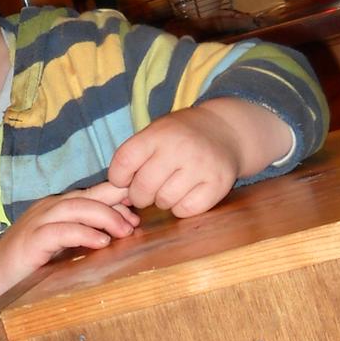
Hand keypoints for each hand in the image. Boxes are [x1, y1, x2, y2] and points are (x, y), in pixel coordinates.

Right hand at [0, 182, 138, 307]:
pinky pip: (62, 231)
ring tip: (124, 231)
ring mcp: (39, 222)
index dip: (116, 199)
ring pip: (77, 208)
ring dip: (104, 217)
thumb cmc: (28, 265)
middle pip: (88, 196)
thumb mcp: (61, 246)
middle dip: (116, 205)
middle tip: (136, 221)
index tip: (137, 212)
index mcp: (57, 207)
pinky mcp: (32, 240)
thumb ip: (83, 236)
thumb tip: (118, 235)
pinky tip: (101, 242)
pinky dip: (84, 234)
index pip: (91, 194)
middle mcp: (49, 208)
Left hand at [108, 100, 292, 217]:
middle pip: (142, 188)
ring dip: (162, 201)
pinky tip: (186, 194)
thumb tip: (113, 194)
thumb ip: (135, 157)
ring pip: (164, 202)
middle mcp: (180, 148)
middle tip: (148, 189)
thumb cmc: (181, 137)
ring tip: (170, 188)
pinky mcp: (217, 184)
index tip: (124, 179)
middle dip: (140, 195)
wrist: (226, 131)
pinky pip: (186, 210)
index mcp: (159, 134)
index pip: (124, 161)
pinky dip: (181, 208)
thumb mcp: (156, 134)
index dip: (118, 177)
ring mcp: (200, 166)